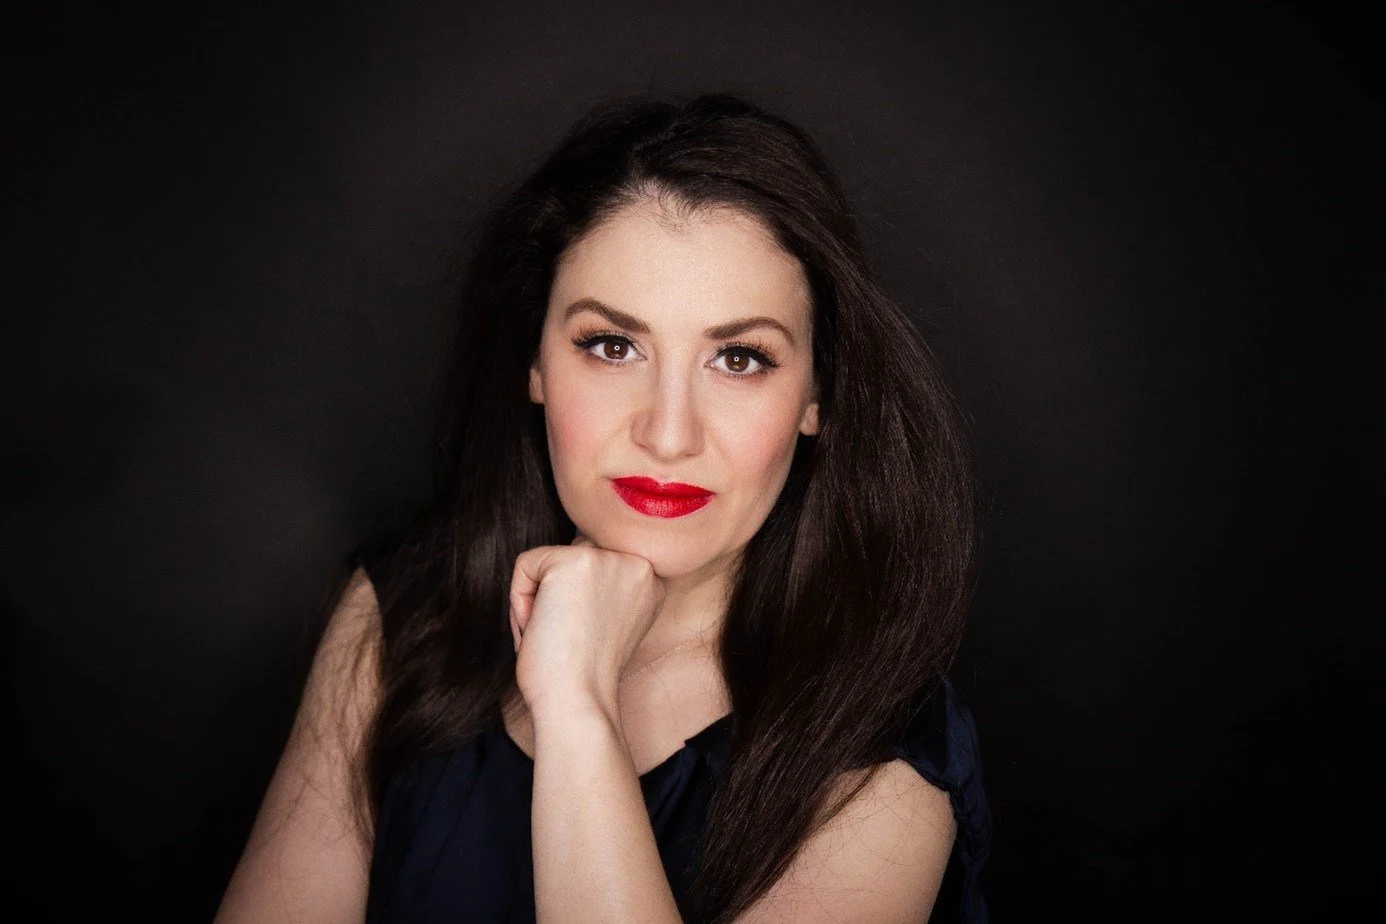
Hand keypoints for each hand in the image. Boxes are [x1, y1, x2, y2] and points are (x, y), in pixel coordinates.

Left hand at [509, 531, 666, 716]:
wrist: (578, 701)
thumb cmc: (584, 676)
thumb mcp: (610, 623)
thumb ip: (604, 591)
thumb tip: (571, 572)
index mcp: (651, 582)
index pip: (597, 567)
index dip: (575, 603)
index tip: (579, 639)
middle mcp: (638, 564)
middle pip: (574, 557)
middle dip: (557, 597)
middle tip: (563, 638)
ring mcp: (608, 559)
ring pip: (550, 561)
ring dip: (539, 598)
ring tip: (551, 634)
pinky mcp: (575, 560)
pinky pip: (526, 564)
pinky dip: (518, 598)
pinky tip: (537, 628)